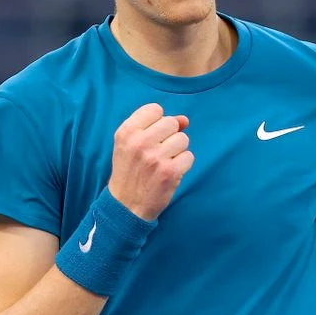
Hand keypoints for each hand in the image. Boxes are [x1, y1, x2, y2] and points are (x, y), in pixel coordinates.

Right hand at [107, 103, 193, 220]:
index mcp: (126, 132)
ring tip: (164, 162)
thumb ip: (154, 126)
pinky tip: (170, 172)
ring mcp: (155, 157)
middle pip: (171, 123)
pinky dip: (183, 165)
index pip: (155, 109)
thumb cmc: (130, 171)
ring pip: (183, 139)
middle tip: (158, 152)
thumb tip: (185, 119)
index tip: (152, 136)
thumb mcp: (130, 144)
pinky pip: (189, 156)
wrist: (126, 205)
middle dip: (169, 136)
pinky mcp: (170, 172)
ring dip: (177, 151)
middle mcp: (140, 142)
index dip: (158, 122)